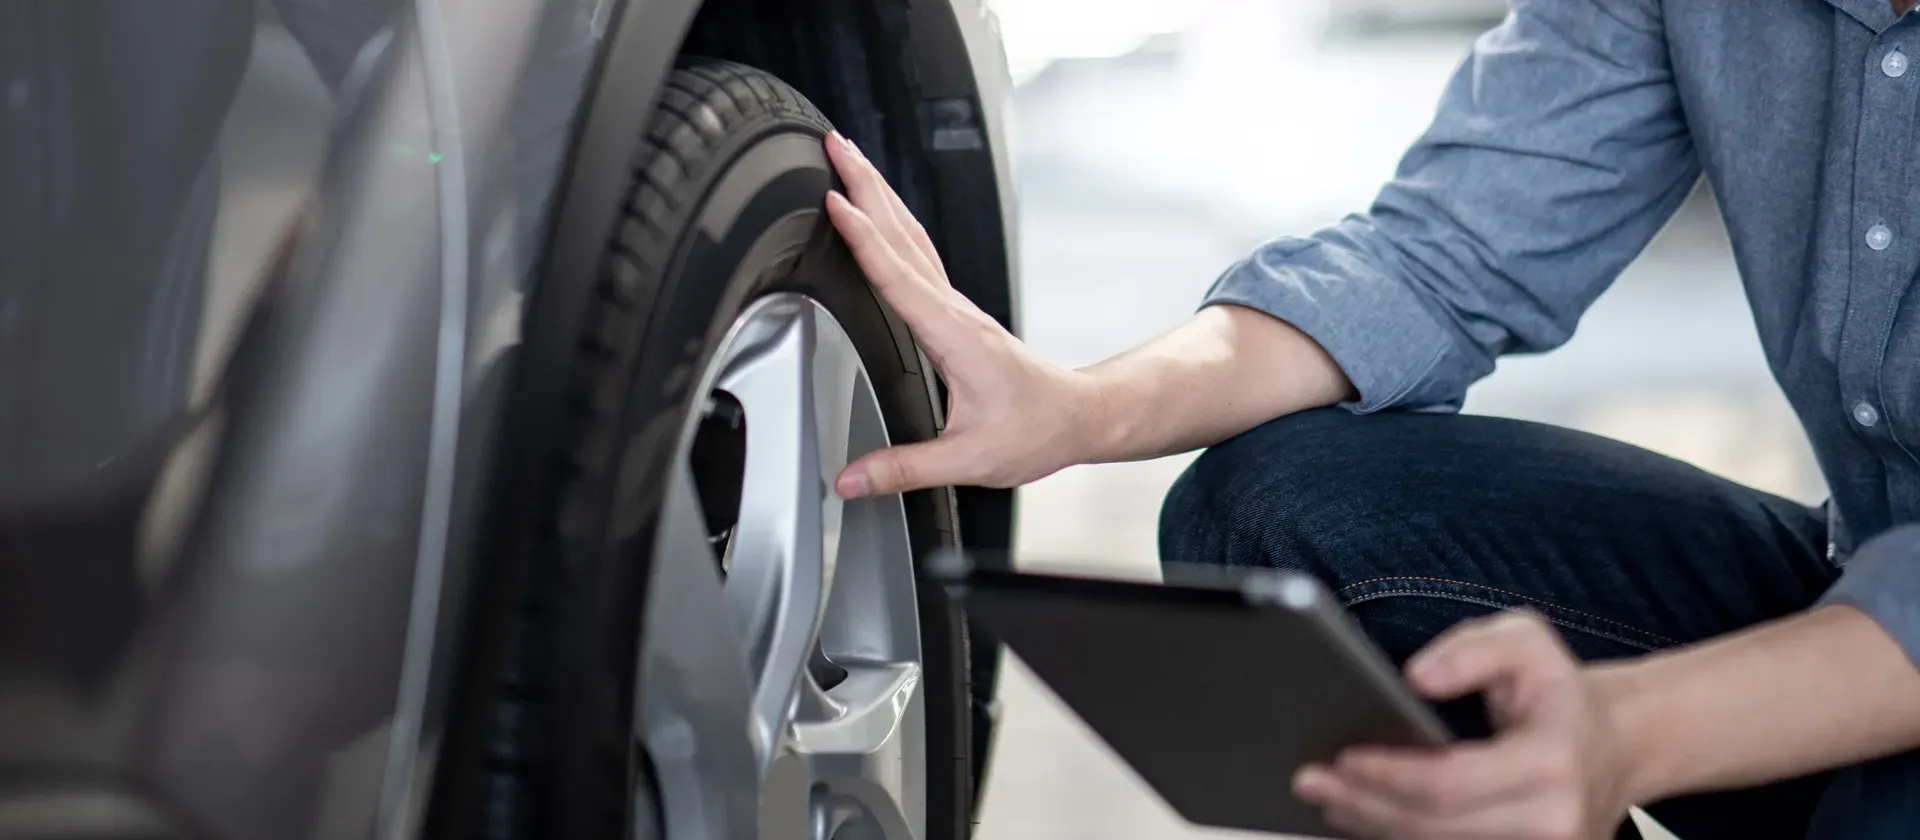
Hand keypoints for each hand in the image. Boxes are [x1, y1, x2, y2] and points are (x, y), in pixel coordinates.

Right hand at [823, 131, 1098, 496]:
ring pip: (911, 236)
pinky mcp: (954, 311)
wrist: (1077, 417)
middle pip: (903, 234)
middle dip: (867, 184)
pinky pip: (917, 255)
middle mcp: (954, 311)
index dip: (864, 238)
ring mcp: (955, 306)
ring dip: (879, 193)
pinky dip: (891, 224)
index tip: (834, 201)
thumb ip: (903, 468)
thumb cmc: (1034, 431)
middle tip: (833, 143)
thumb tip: (848, 479)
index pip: (899, 276)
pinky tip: (877, 214)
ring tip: (848, 159)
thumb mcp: (968, 460)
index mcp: (953, 336)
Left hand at [1293, 611, 1638, 839]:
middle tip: (1312, 780)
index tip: (1342, 756)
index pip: (1451, 782)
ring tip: (1330, 798)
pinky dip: (1403, 837)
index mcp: (1553, 762)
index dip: (1389, 774)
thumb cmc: (1558, 692)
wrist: (1616, 744)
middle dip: (1365, 803)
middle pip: (1436, 827)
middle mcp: (1555, 821)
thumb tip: (1416, 678)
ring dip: (1375, 828)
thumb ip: (1470, 649)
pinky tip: (1367, 818)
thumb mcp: (1526, 640)